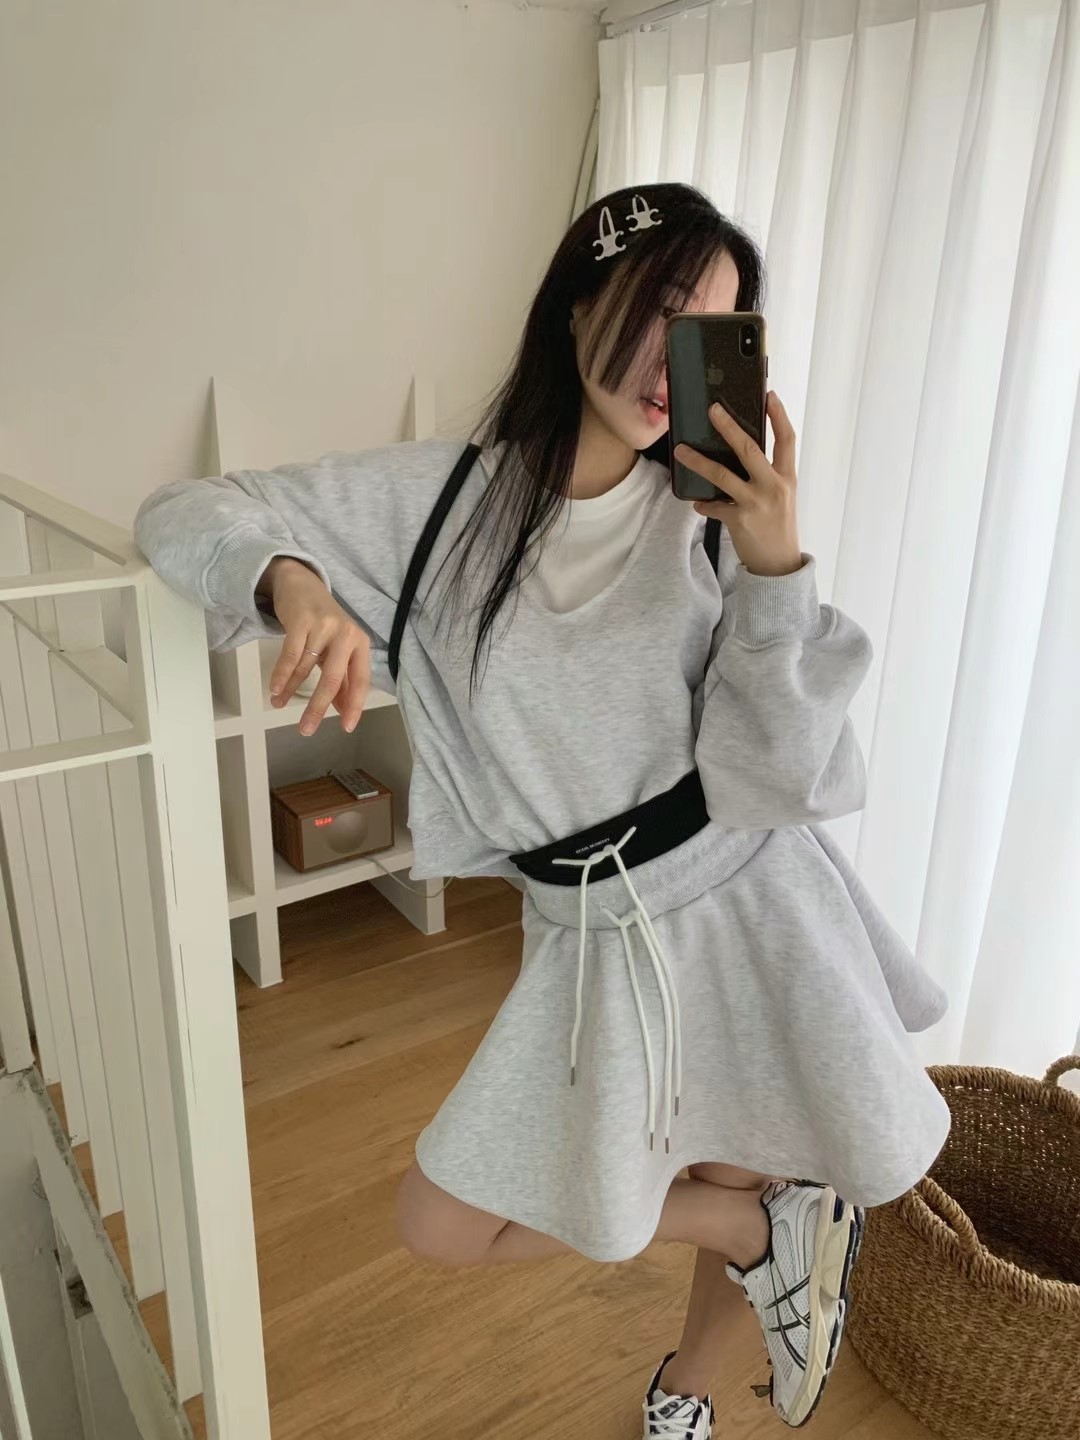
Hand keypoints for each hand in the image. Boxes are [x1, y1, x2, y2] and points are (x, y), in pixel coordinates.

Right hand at [261, 559, 370, 735]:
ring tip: (279, 705)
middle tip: (306, 729)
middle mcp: (346, 634)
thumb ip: (342, 677)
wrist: (301, 583)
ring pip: (307, 668)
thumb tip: (343, 709)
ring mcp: (324, 626)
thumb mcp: (337, 648)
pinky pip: (290, 655)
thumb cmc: (323, 622)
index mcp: (360, 644)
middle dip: (319, 707)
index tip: (346, 727)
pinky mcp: (302, 620)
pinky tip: (275, 690)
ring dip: (291, 691)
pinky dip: (282, 675)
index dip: (354, 705)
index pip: (361, 680)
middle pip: (333, 678)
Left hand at [674, 391, 802, 577]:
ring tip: (680, 450)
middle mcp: (773, 486)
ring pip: (722, 475)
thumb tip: (742, 454)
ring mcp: (755, 503)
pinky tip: (697, 503)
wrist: (779, 564)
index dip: (779, 416)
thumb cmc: (779, 526)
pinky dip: (703, 504)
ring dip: (698, 461)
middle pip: (749, 448)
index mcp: (787, 477)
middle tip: (712, 409)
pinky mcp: (739, 520)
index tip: (769, 395)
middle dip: (728, 426)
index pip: (787, 439)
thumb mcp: (782, 496)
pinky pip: (713, 506)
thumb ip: (768, 475)